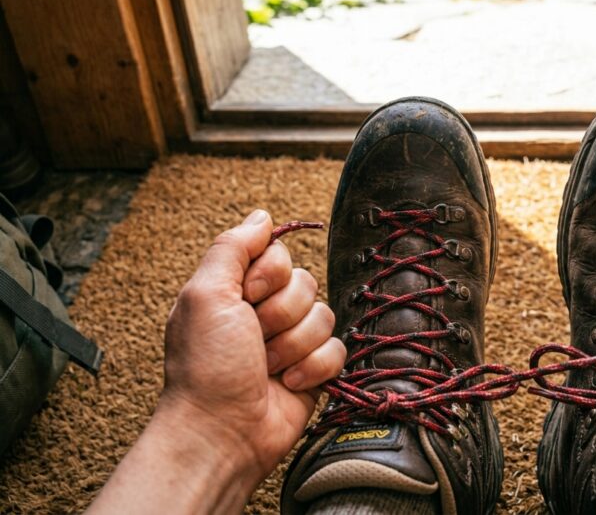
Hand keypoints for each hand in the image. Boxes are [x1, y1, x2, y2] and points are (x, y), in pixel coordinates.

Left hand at [160, 209, 345, 480]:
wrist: (222, 432)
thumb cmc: (205, 367)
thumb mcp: (205, 294)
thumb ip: (232, 247)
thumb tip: (262, 216)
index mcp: (235, 290)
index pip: (278, 255)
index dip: (268, 276)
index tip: (246, 299)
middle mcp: (263, 312)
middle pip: (305, 283)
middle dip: (281, 315)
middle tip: (254, 340)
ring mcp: (291, 342)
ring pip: (324, 317)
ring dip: (294, 346)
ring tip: (268, 367)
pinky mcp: (314, 371)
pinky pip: (338, 349)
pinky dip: (314, 369)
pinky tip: (288, 384)